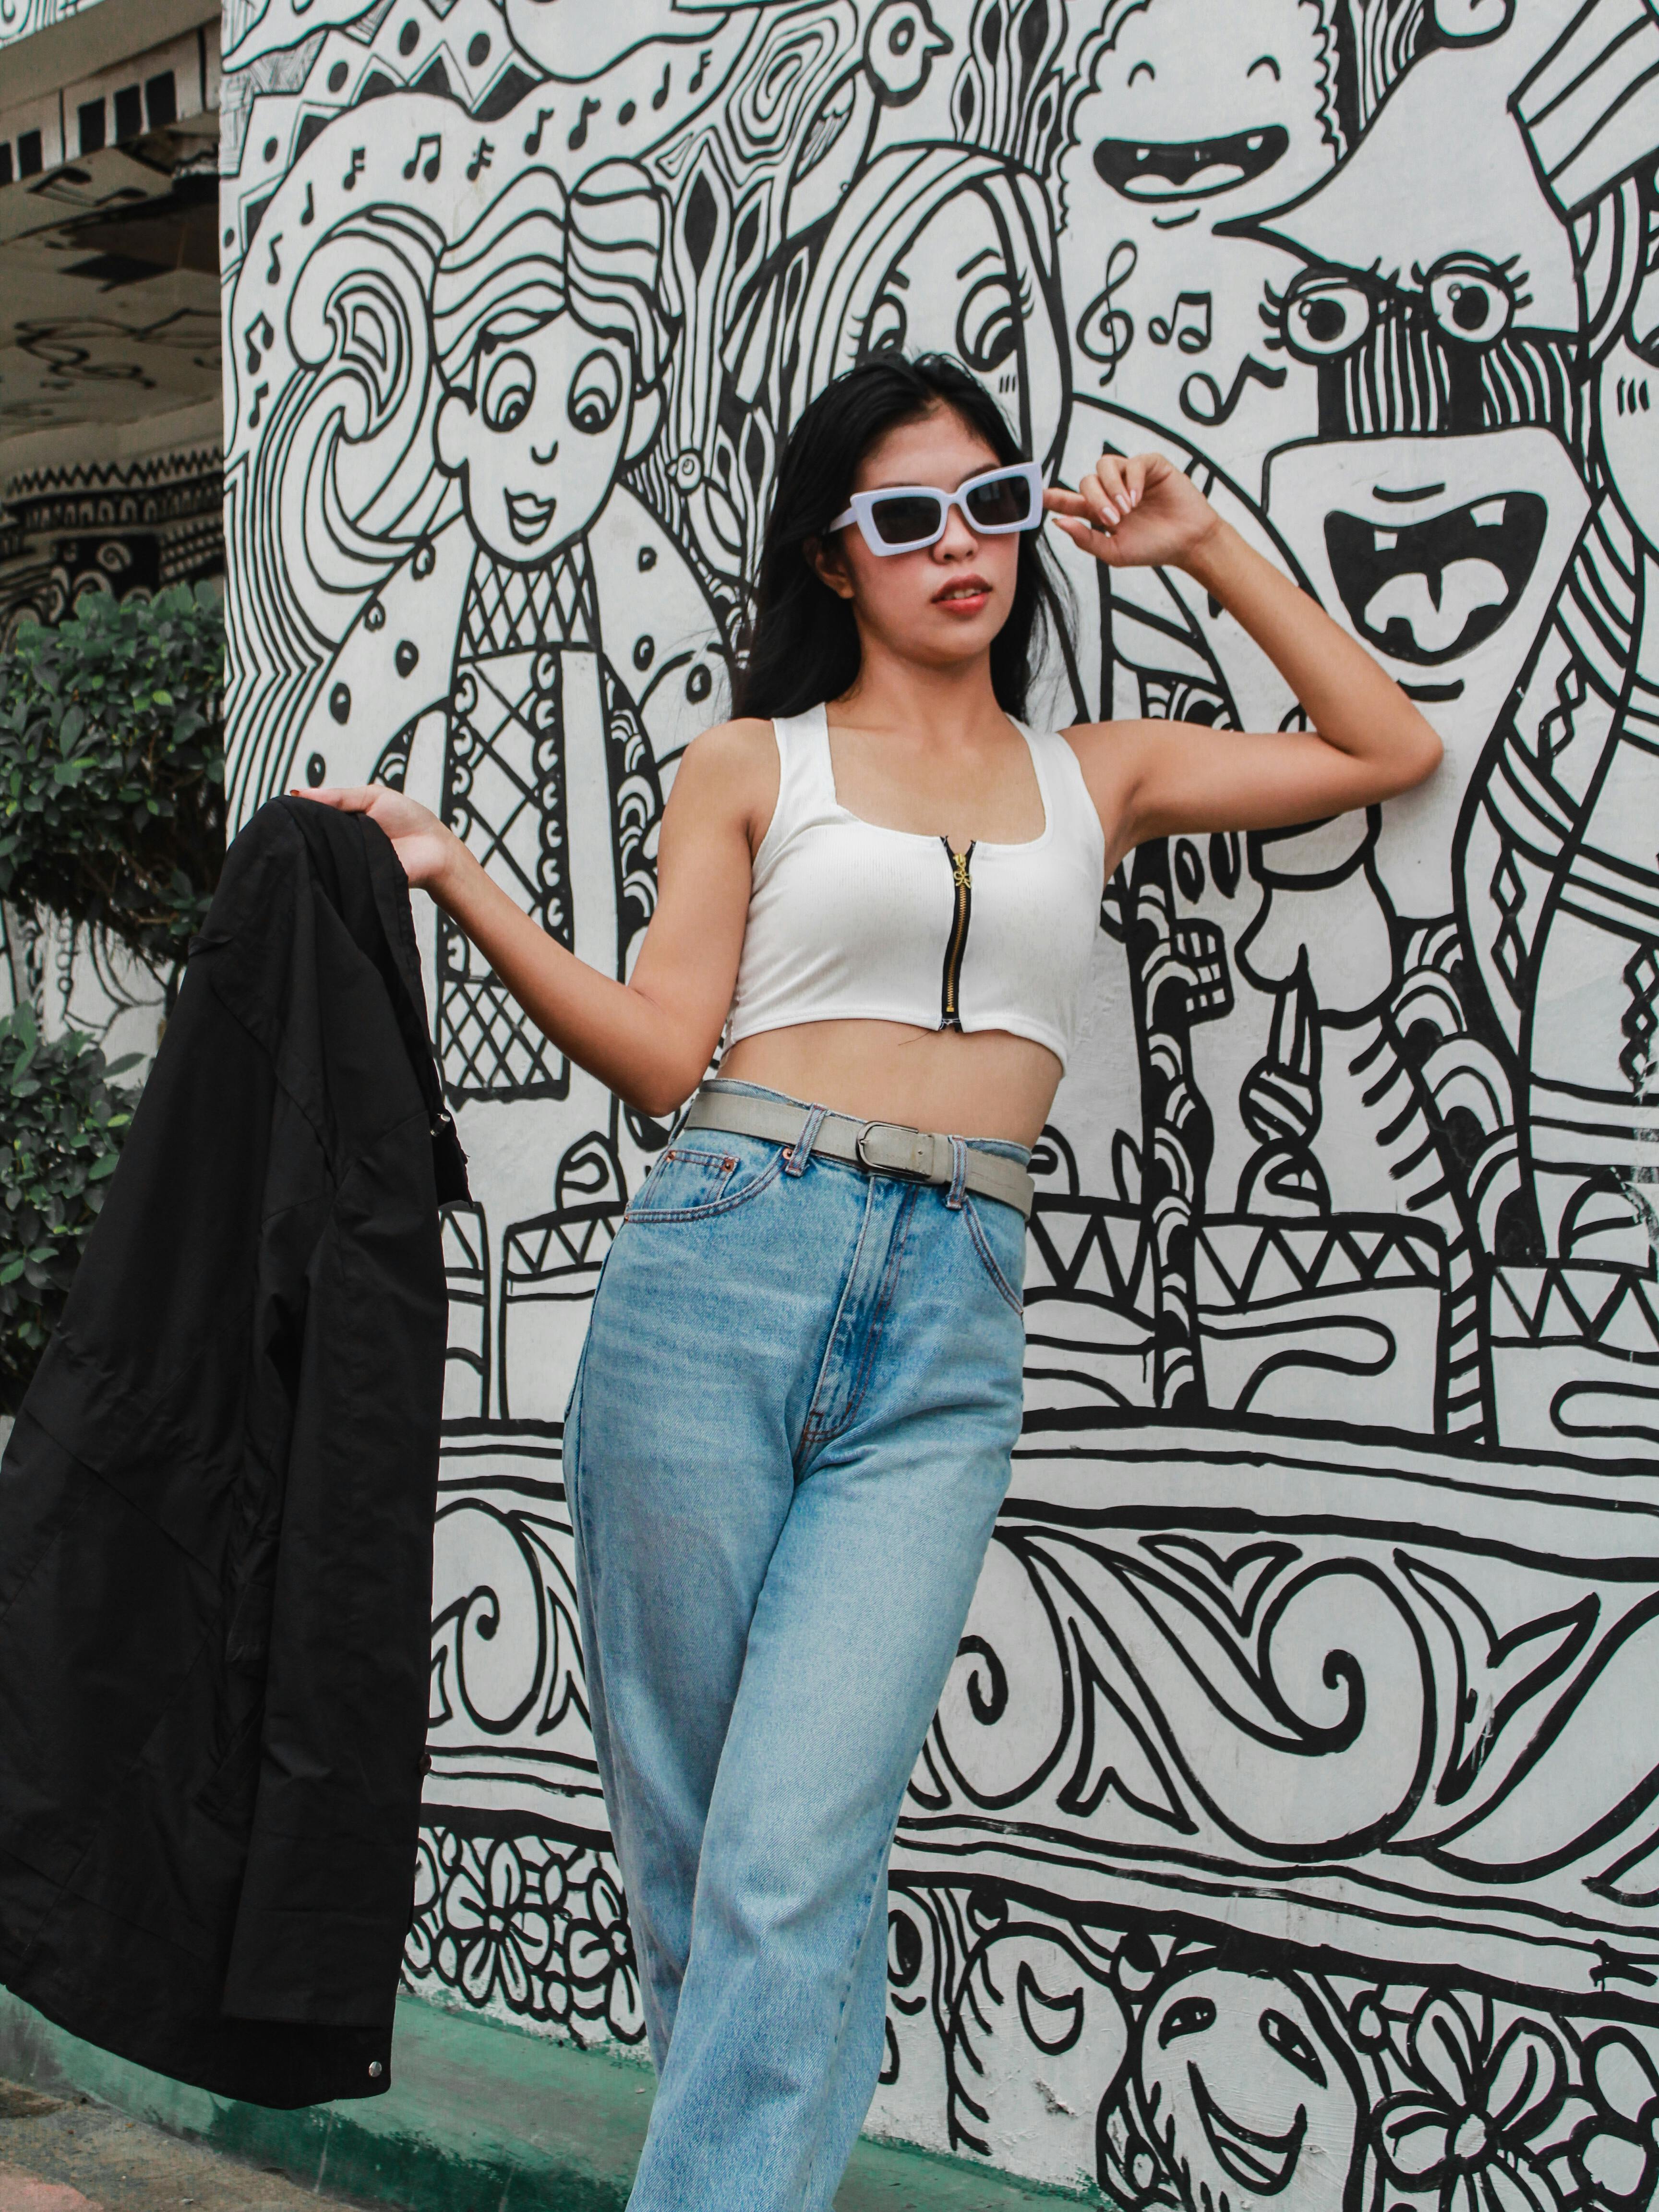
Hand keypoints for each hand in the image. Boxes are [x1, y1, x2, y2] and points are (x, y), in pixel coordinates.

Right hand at [292, 783, 458, 892]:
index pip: (311, 816)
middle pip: (312, 836)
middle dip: (299, 831)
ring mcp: (346, 860)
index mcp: (343, 820)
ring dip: (312, 847)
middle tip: (282, 826)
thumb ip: (339, 796)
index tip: (279, 810)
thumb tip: (299, 792)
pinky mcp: (353, 878)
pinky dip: (327, 866)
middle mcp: (341, 841)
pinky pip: (334, 873)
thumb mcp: (372, 796)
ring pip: (320, 854)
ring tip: (296, 841)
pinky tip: (317, 859)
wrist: (436, 852)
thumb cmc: (409, 820)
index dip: (297, 813)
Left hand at [1044, 450, 1221, 571]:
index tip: (1037, 495)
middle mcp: (1112, 491)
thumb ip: (1086, 539)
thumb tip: (1059, 522)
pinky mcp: (1151, 466)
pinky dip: (1131, 480)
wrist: (1188, 543)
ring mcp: (1131, 476)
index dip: (1054, 497)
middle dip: (1095, 499)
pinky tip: (1138, 498)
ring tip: (1126, 510)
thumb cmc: (1153, 549)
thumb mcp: (1114, 552)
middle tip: (1112, 519)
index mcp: (1100, 512)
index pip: (1070, 500)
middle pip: (1087, 481)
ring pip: (1104, 465)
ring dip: (1111, 488)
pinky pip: (1133, 462)